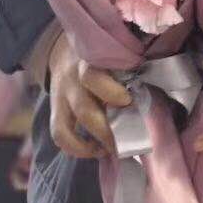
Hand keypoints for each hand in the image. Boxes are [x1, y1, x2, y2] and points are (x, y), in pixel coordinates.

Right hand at [48, 33, 131, 159]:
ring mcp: (62, 96)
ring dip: (94, 140)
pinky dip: (76, 148)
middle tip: (129, 138)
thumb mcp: (112, 56)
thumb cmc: (100, 59)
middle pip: (84, 108)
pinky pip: (59, 134)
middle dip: (108, 127)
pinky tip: (95, 149)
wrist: (63, 52)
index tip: (129, 101)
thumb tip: (148, 97)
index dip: (110, 91)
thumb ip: (127, 71)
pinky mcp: (54, 111)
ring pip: (69, 123)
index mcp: (91, 61)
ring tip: (113, 148)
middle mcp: (73, 78)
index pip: (93, 76)